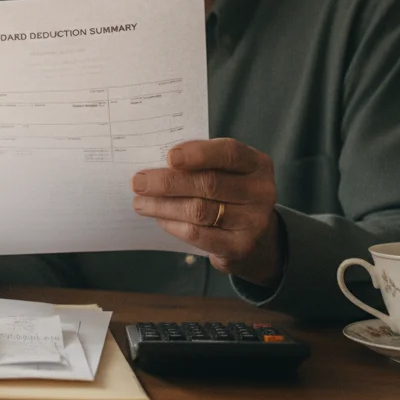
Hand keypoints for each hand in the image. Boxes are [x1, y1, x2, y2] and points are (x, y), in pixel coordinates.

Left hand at [131, 138, 284, 286]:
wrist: (252, 235)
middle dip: (168, 182)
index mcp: (257, 164)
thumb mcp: (225, 171)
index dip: (198, 153)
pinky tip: (158, 218)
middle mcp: (261, 192)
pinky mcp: (239, 246)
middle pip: (209, 184)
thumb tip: (156, 164)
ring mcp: (253, 221)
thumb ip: (200, 164)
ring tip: (140, 202)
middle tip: (138, 182)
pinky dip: (172, 225)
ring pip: (199, 210)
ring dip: (163, 206)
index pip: (229, 153)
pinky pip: (197, 234)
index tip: (170, 157)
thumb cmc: (228, 192)